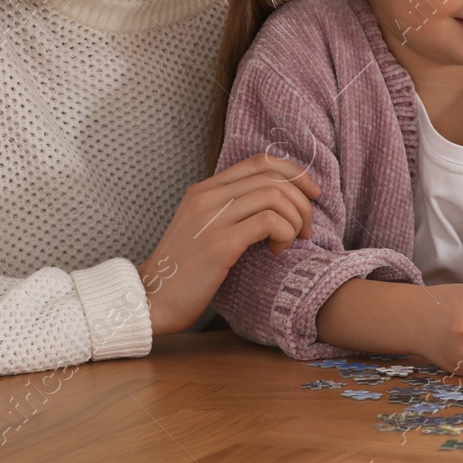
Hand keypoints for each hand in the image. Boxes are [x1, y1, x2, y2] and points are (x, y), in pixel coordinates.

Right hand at [136, 153, 320, 335]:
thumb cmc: (184, 272)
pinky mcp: (220, 244)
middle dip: (302, 200)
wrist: (151, 301)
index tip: (311, 193)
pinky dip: (284, 233)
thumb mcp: (204, 229)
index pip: (259, 161)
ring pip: (274, 195)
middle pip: (272, 177)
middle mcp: (207, 197)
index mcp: (204, 190)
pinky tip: (277, 251)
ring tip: (289, 241)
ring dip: (295, 218)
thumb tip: (276, 204)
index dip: (293, 172)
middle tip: (305, 227)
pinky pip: (269, 221)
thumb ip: (231, 211)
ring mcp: (212, 218)